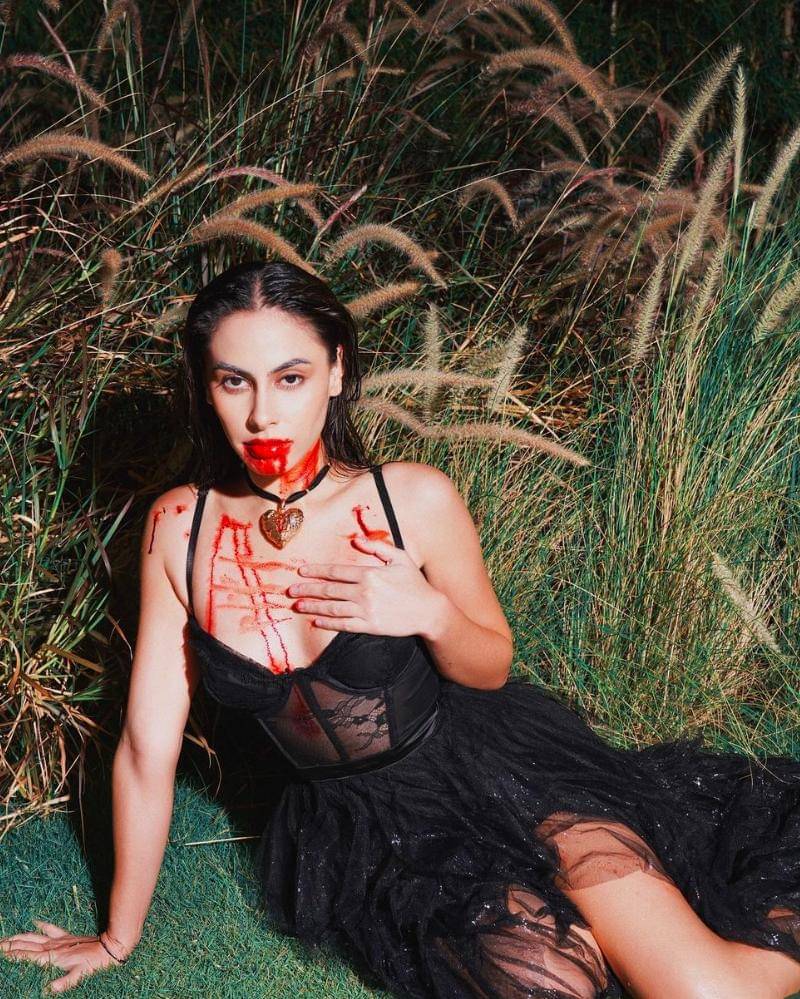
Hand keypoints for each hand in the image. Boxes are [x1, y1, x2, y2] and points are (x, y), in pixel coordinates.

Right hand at [0, 920, 125, 993]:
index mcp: (53, 957)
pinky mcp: (67, 937)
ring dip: (21, 937)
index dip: (14, 955)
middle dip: (11, 945)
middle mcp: (53, 947)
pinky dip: (42, 926)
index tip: (1, 953)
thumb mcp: (79, 975)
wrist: (109, 947)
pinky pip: (51, 929)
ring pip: (35, 937)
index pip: (28, 956)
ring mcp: (59, 941)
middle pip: (27, 945)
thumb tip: (51, 989)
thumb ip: (65, 982)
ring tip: (8, 937)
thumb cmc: (94, 963)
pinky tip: (36, 922)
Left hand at [287, 534, 442, 638]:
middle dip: (308, 589)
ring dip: (313, 606)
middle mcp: (364, 592)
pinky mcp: (369, 625)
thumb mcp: (400, 558)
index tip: (302, 571)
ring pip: (332, 608)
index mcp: (369, 574)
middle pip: (329, 590)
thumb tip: (358, 539)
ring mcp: (366, 610)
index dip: (316, 571)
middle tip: (291, 590)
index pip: (336, 571)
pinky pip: (344, 625)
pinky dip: (328, 623)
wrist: (429, 611)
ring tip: (298, 605)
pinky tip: (316, 621)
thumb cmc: (415, 583)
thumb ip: (378, 547)